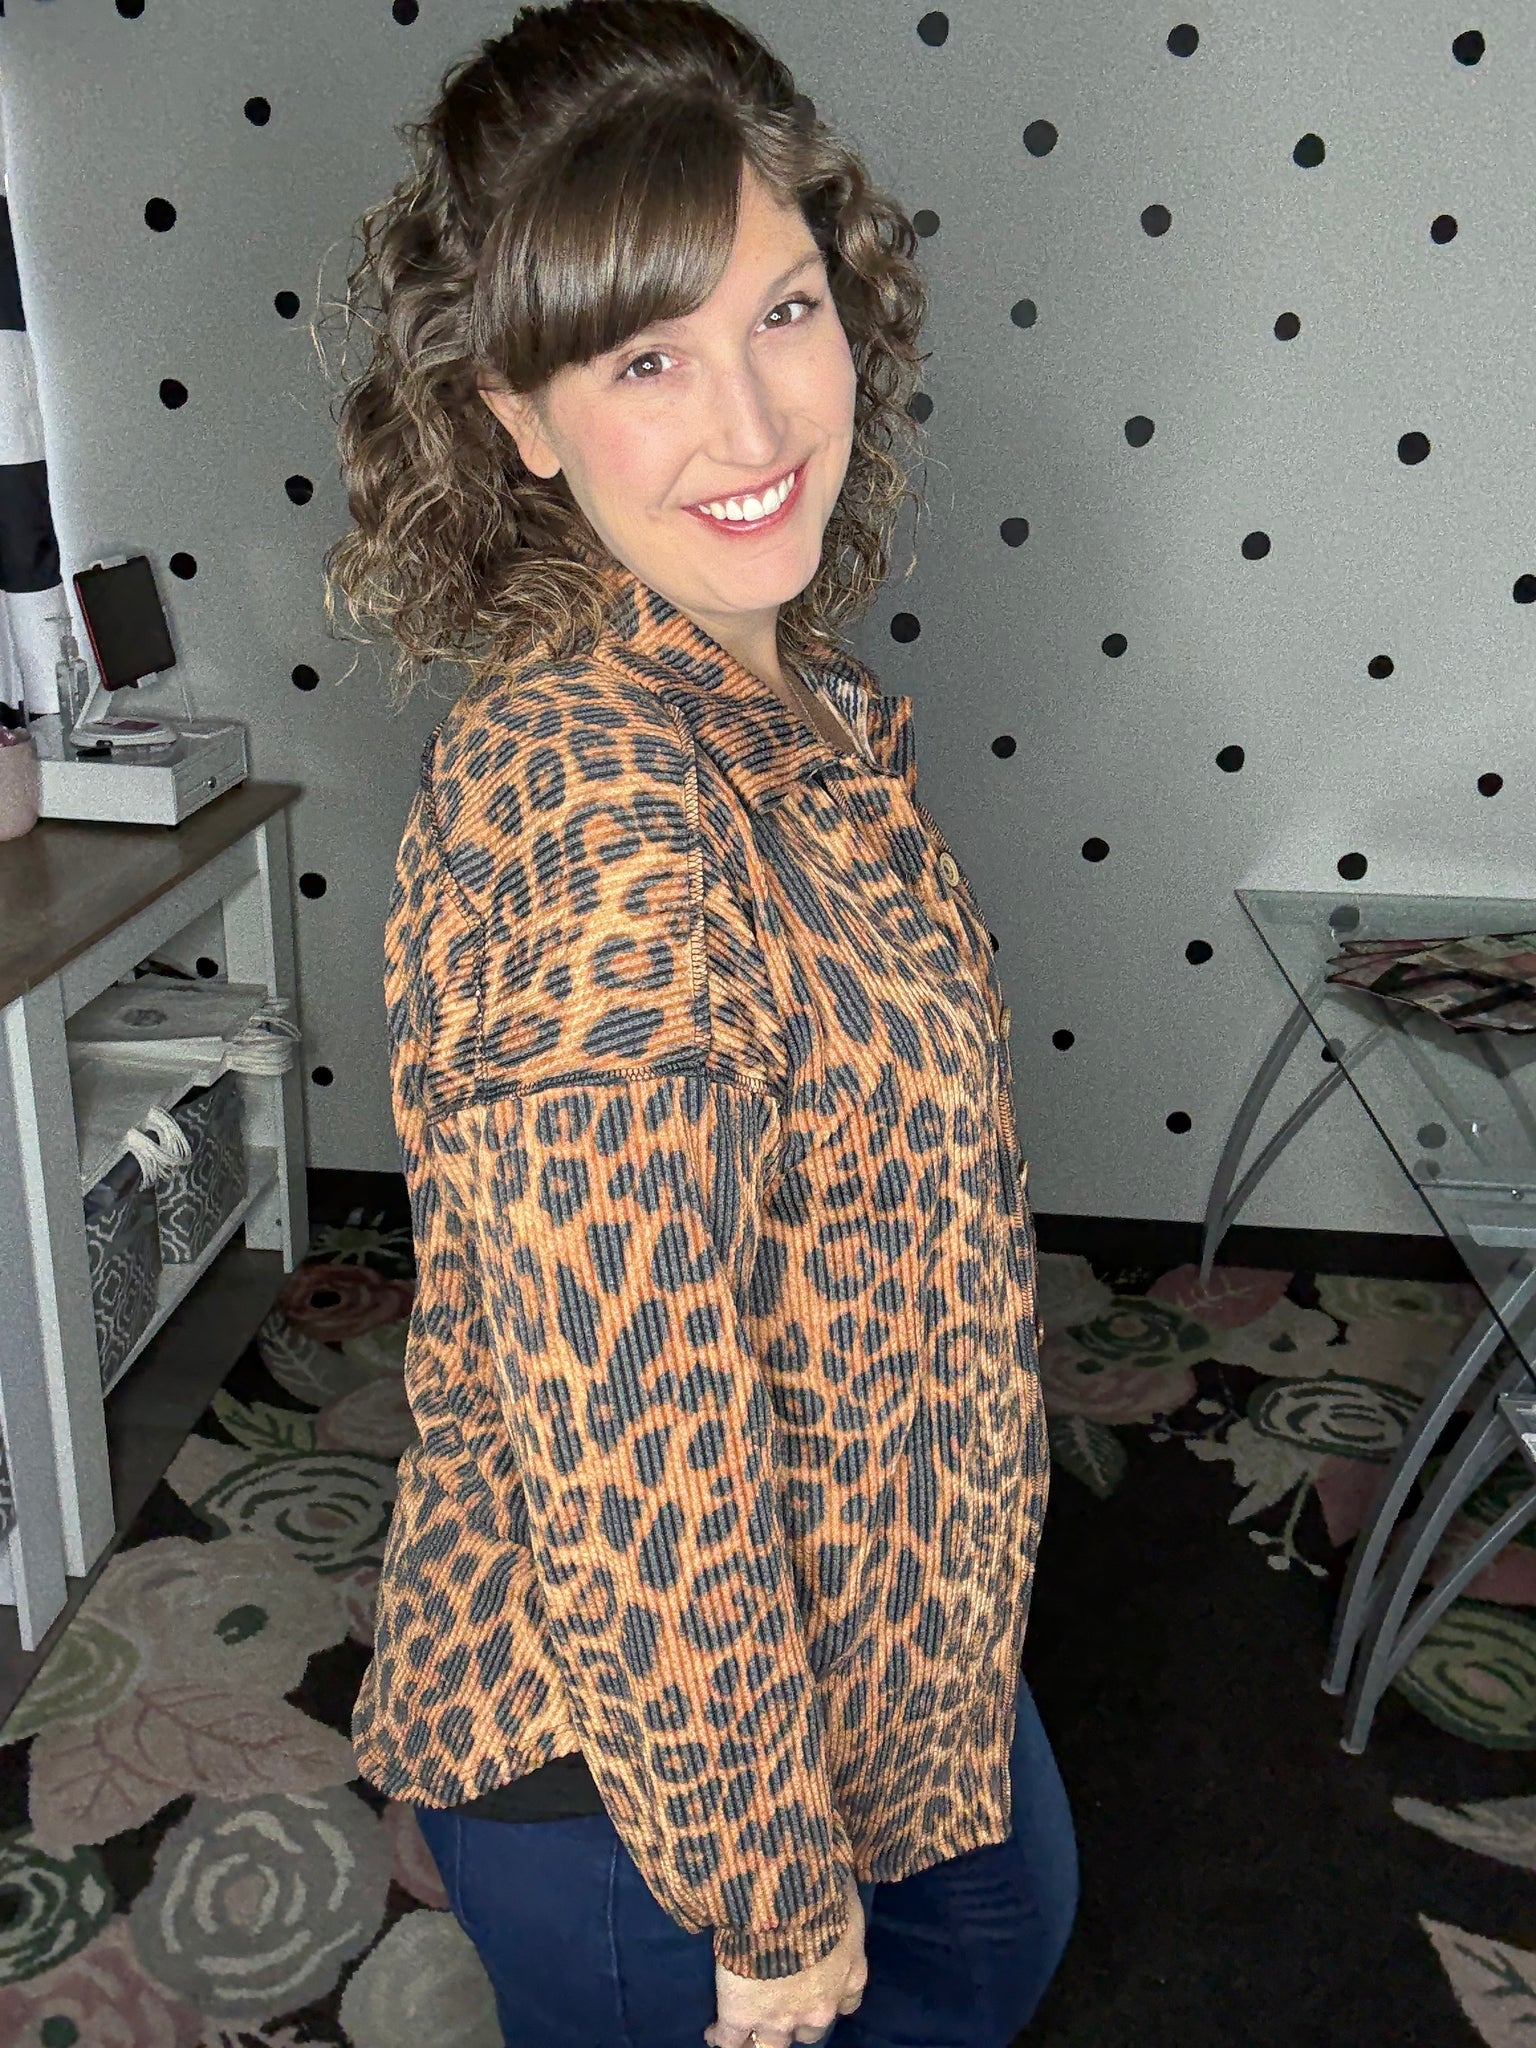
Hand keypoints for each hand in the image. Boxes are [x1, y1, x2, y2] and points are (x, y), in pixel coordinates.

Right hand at [705, 1874, 866, 2047]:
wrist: (784, 1899)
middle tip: (779, 2003)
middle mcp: (820, 2007)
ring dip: (760, 2037)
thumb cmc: (823, 1884)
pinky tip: (714, 2031)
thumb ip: (842, 1900)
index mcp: (850, 1975)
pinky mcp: (742, 2016)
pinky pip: (730, 2040)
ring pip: (772, 2045)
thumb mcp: (844, 1889)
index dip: (831, 1997)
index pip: (847, 2003)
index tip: (817, 1988)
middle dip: (796, 2019)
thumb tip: (841, 1876)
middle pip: (810, 2031)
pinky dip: (722, 2037)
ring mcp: (781, 2018)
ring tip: (744, 2029)